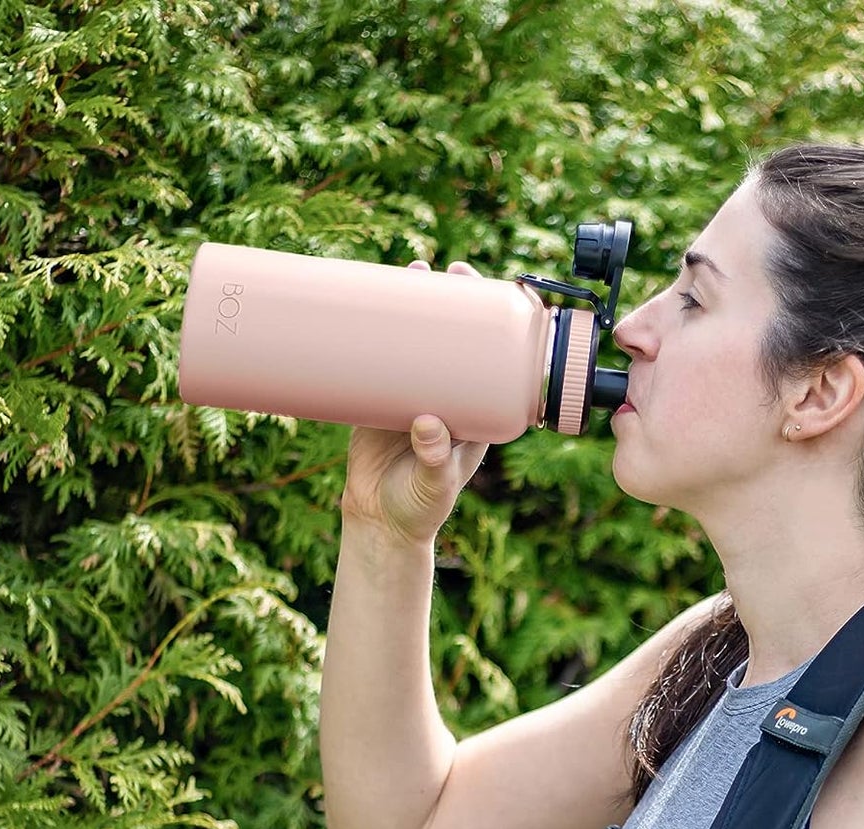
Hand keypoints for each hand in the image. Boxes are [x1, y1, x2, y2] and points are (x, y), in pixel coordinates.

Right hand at [343, 259, 490, 544]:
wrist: (380, 523)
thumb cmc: (420, 509)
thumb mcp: (434, 486)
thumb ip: (434, 459)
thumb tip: (427, 422)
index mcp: (478, 415)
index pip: (493, 361)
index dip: (494, 327)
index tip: (492, 296)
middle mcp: (449, 397)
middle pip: (456, 339)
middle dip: (453, 301)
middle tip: (448, 269)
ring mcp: (413, 393)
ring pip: (419, 339)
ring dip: (416, 304)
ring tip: (411, 269)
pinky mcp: (378, 397)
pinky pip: (380, 355)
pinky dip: (376, 328)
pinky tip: (369, 300)